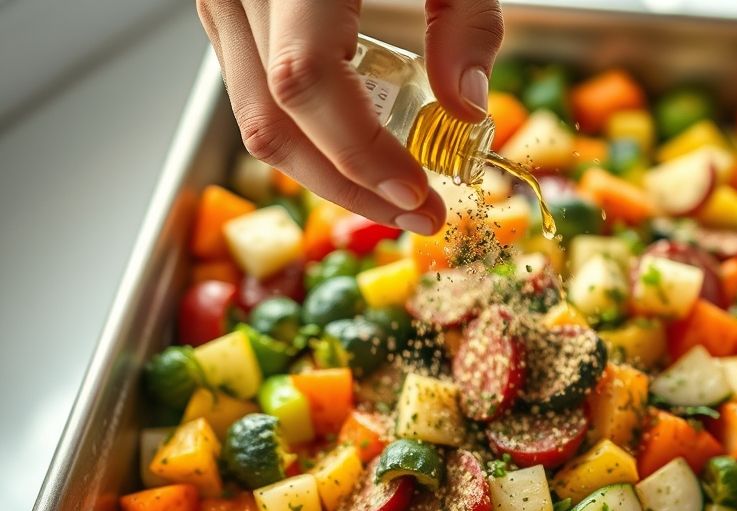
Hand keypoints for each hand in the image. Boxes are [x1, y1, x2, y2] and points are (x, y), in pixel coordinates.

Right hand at [196, 0, 503, 235]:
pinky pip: (258, 95)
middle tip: (418, 217)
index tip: (420, 196)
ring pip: (257, 120)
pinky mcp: (230, 15)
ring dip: (327, 173)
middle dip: (349, 187)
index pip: (306, 82)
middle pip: (273, 122)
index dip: (361, 154)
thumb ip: (467, 18)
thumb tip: (467, 109)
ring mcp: (223, 3)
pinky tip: (363, 151)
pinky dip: (311, 137)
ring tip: (396, 195)